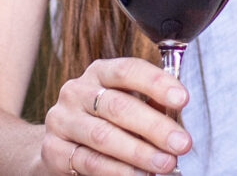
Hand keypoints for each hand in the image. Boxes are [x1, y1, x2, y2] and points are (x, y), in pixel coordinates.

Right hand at [39, 57, 190, 175]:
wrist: (60, 147)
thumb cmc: (102, 122)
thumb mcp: (125, 105)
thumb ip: (148, 105)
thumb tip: (175, 113)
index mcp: (99, 73)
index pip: (127, 70)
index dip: (156, 83)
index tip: (182, 99)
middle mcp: (77, 92)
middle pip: (117, 106)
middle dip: (154, 126)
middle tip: (181, 143)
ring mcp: (62, 120)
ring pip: (103, 136)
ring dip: (139, 152)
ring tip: (164, 163)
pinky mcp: (53, 150)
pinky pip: (89, 161)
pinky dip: (117, 171)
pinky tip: (138, 175)